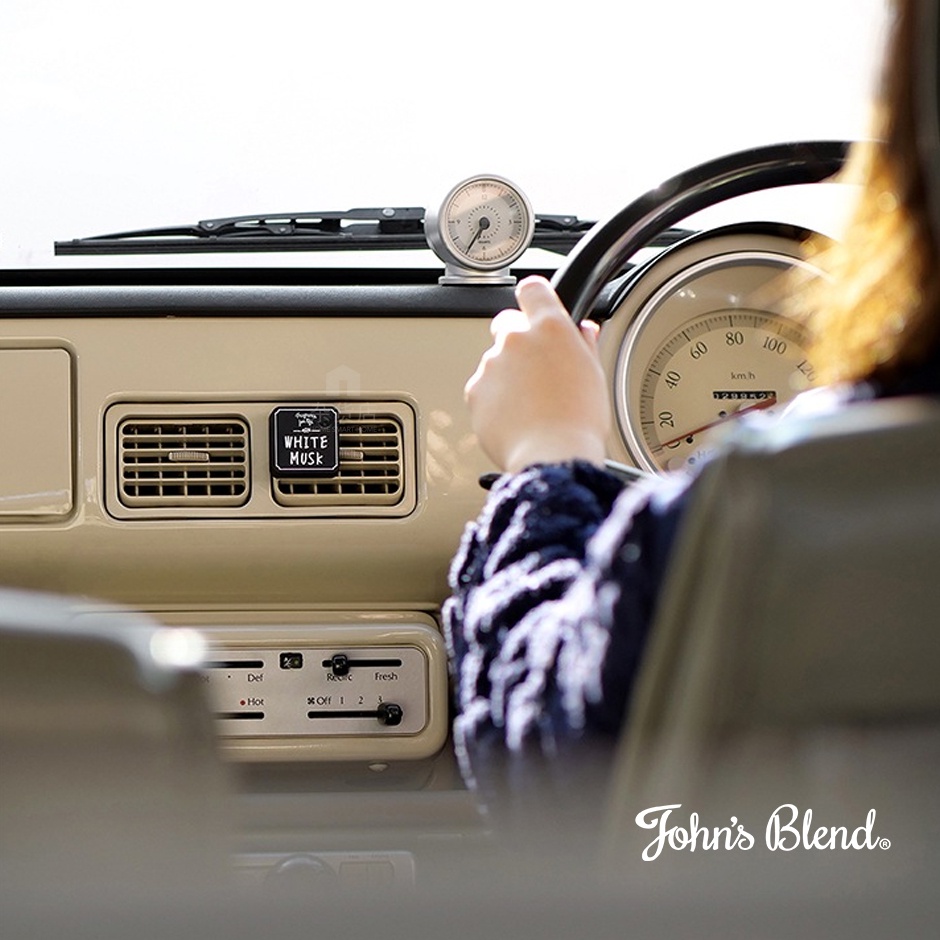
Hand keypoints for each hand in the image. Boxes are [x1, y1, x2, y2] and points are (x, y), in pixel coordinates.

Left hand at [465, 276, 610, 472]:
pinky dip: (494, 399)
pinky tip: (516, 417)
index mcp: (550, 328)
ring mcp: (491, 364)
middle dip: (518, 341)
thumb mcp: (594, 376)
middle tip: (537, 369)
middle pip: (507, 324)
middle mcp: (516, 339)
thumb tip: (583, 332)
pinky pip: (483, 388)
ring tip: (531, 405)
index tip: (537, 310)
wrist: (551, 457)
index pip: (533, 289)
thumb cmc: (578, 422)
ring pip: (495, 361)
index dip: (535, 300)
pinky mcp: (474, 391)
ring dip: (507, 375)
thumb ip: (584, 345)